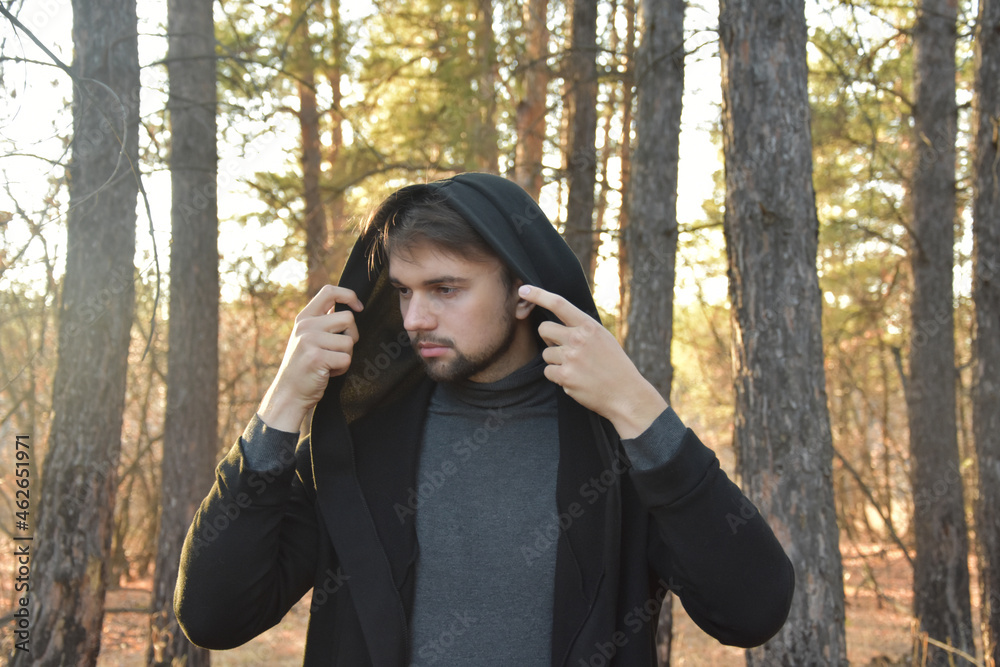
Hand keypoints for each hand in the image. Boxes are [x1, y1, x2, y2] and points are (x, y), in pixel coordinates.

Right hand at [258, 285, 363, 432]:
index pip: (329, 292)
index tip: (359, 307)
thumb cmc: (305, 366)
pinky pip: (346, 358)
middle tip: (337, 350)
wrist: (289, 393)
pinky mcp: (316, 357)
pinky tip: (327, 372)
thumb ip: (323, 321)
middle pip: (348, 318)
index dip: (349, 295)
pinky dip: (342, 368)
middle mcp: (305, 325)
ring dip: (345, 355)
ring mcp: (309, 340)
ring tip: (329, 363)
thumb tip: (349, 305)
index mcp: (304, 317)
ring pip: (349, 341)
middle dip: (351, 336)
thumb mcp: (308, 337)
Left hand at [518, 285, 666, 438]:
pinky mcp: (565, 376)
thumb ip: (582, 329)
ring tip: (577, 368)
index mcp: (589, 326)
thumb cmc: (614, 366)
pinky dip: (558, 377)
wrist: (626, 394)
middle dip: (548, 338)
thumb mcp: (603, 339)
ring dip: (556, 361)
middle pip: (544, 329)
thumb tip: (558, 322)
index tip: (524, 290)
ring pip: (546, 354)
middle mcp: (579, 339)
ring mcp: (571, 357)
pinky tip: (575, 380)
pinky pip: (548, 372)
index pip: (559, 304)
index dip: (539, 295)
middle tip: (564, 348)